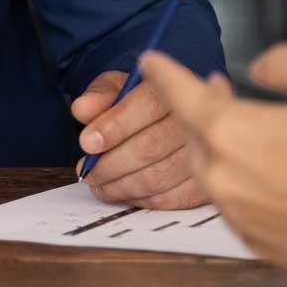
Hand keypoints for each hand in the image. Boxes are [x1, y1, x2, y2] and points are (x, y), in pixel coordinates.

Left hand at [70, 70, 205, 209]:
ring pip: (159, 176)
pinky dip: (143, 200)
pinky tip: (125, 192)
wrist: (173, 114)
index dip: (115, 126)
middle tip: (88, 171)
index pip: (147, 105)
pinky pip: (173, 198)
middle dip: (111, 164)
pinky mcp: (205, 182)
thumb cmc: (140, 101)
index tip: (88, 143)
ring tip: (100, 184)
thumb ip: (100, 95)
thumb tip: (82, 109)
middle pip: (151, 146)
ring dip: (122, 186)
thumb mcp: (118, 87)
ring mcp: (204, 153)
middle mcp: (194, 119)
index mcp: (172, 88)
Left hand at [139, 43, 286, 277]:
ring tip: (253, 134)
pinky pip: (233, 201)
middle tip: (220, 91)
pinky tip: (273, 177)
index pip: (179, 94)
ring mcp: (232, 210)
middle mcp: (220, 173)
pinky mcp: (250, 238)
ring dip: (224, 148)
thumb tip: (259, 68)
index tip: (150, 61)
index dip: (163, 73)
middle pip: (193, 134)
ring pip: (211, 169)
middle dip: (202, 109)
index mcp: (228, 131)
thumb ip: (283, 64)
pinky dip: (243, 183)